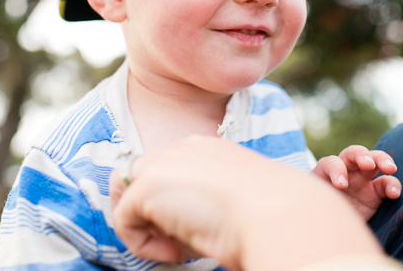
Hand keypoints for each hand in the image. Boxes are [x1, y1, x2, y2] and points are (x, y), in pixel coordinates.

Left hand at [110, 136, 384, 270]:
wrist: (279, 215)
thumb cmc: (272, 216)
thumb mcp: (237, 200)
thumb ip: (206, 201)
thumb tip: (184, 228)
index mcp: (208, 148)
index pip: (169, 167)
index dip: (171, 200)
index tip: (193, 228)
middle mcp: (184, 148)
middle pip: (139, 172)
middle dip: (149, 208)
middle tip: (177, 240)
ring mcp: (164, 164)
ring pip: (126, 191)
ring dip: (143, 223)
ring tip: (176, 246)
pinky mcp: (148, 187)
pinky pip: (123, 220)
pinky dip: (142, 245)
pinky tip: (177, 253)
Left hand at [311, 145, 401, 219]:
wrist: (328, 229)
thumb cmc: (315, 215)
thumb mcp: (311, 208)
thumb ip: (313, 204)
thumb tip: (308, 212)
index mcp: (325, 173)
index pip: (330, 163)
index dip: (336, 169)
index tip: (341, 185)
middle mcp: (344, 172)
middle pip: (353, 153)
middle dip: (361, 155)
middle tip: (368, 164)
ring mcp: (361, 180)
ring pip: (374, 161)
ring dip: (383, 160)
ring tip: (390, 168)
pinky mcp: (375, 193)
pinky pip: (386, 184)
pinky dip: (393, 186)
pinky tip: (395, 194)